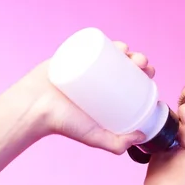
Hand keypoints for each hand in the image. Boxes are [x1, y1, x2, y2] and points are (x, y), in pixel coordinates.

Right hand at [17, 41, 155, 154]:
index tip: (150, 74)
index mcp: (107, 97)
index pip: (132, 83)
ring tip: (130, 53)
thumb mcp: (94, 136)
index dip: (145, 75)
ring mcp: (86, 67)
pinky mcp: (73, 57)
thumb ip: (115, 144)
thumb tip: (141, 136)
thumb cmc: (63, 123)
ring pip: (111, 55)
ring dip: (127, 49)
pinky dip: (106, 41)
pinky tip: (117, 42)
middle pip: (125, 66)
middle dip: (138, 60)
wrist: (34, 108)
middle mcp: (99, 81)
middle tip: (140, 63)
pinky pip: (91, 45)